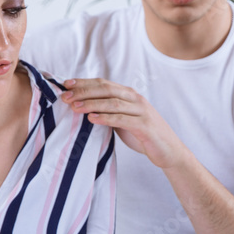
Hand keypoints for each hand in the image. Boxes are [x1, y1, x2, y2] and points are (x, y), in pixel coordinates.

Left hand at [61, 78, 187, 169]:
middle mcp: (135, 99)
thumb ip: (109, 112)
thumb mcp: (123, 120)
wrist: (168, 151)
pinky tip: (92, 119)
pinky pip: (122, 119)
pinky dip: (106, 118)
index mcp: (129, 95)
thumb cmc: (143, 135)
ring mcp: (141, 111)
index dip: (84, 82)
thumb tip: (83, 108)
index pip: (103, 84)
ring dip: (92, 104)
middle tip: (65, 96)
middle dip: (84, 91)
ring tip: (74, 107)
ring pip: (113, 102)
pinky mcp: (145, 125)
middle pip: (106, 89)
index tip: (65, 84)